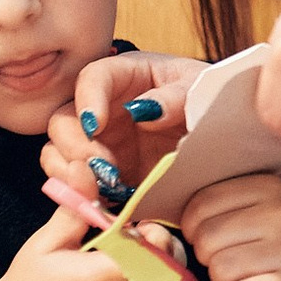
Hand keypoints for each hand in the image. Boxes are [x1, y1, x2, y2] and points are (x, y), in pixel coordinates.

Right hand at [0, 208, 162, 280]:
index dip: (154, 239)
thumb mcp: (46, 243)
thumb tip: (85, 171)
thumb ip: (76, 208)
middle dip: (156, 257)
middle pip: (161, 275)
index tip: (142, 231)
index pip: (151, 255)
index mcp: (96, 279)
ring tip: (121, 276)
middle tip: (136, 249)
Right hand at [43, 51, 202, 202]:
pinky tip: (101, 204)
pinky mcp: (103, 174)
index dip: (87, 100)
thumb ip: (176, 97)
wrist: (221, 141)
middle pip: (64, 121)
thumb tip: (144, 110)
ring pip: (59, 155)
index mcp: (126, 76)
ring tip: (100, 188)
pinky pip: (76, 186)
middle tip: (102, 167)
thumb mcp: (200, 91)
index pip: (92, 78)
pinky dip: (81, 196)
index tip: (96, 125)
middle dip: (75, 146)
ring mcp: (99, 143)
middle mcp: (103, 108)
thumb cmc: (209, 102)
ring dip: (71, 174)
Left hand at [179, 174, 280, 280]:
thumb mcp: (254, 208)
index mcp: (267, 186)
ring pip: (217, 269)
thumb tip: (150, 224)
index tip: (210, 234)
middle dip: (208, 255)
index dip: (192, 227)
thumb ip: (212, 204)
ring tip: (246, 271)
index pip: (199, 205)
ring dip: (223, 278)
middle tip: (231, 255)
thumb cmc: (275, 239)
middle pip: (205, 239)